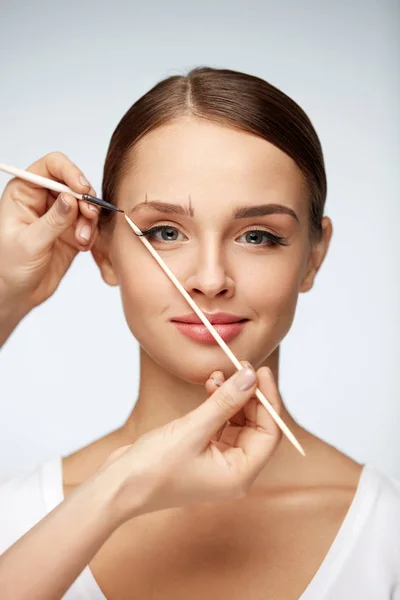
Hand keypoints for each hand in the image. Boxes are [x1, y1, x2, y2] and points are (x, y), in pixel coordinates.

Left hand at [0, 151, 99, 315]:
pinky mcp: (71, 231)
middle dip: (85, 201)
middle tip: (89, 218)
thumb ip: (52, 220)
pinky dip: (91, 234)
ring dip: (89, 222)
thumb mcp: (29, 243)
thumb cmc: (10, 267)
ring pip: (86, 205)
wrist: (17, 293)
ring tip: (82, 241)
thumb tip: (71, 198)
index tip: (82, 190)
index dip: (70, 172)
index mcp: (24, 192)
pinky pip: (90, 225)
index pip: (52, 166)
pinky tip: (83, 247)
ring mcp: (59, 215)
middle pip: (74, 184)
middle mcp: (43, 199)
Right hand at [101, 362, 282, 521]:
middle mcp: (234, 470)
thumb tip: (251, 377)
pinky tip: (209, 385)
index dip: (268, 400)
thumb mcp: (192, 429)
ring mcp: (219, 461)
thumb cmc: (153, 468)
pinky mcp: (204, 452)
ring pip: (238, 421)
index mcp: (240, 474)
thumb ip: (225, 401)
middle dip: (249, 395)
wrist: (118, 485)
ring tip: (218, 373)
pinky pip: (221, 423)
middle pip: (256, 426)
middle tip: (241, 366)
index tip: (261, 371)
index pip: (269, 433)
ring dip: (231, 396)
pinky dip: (217, 403)